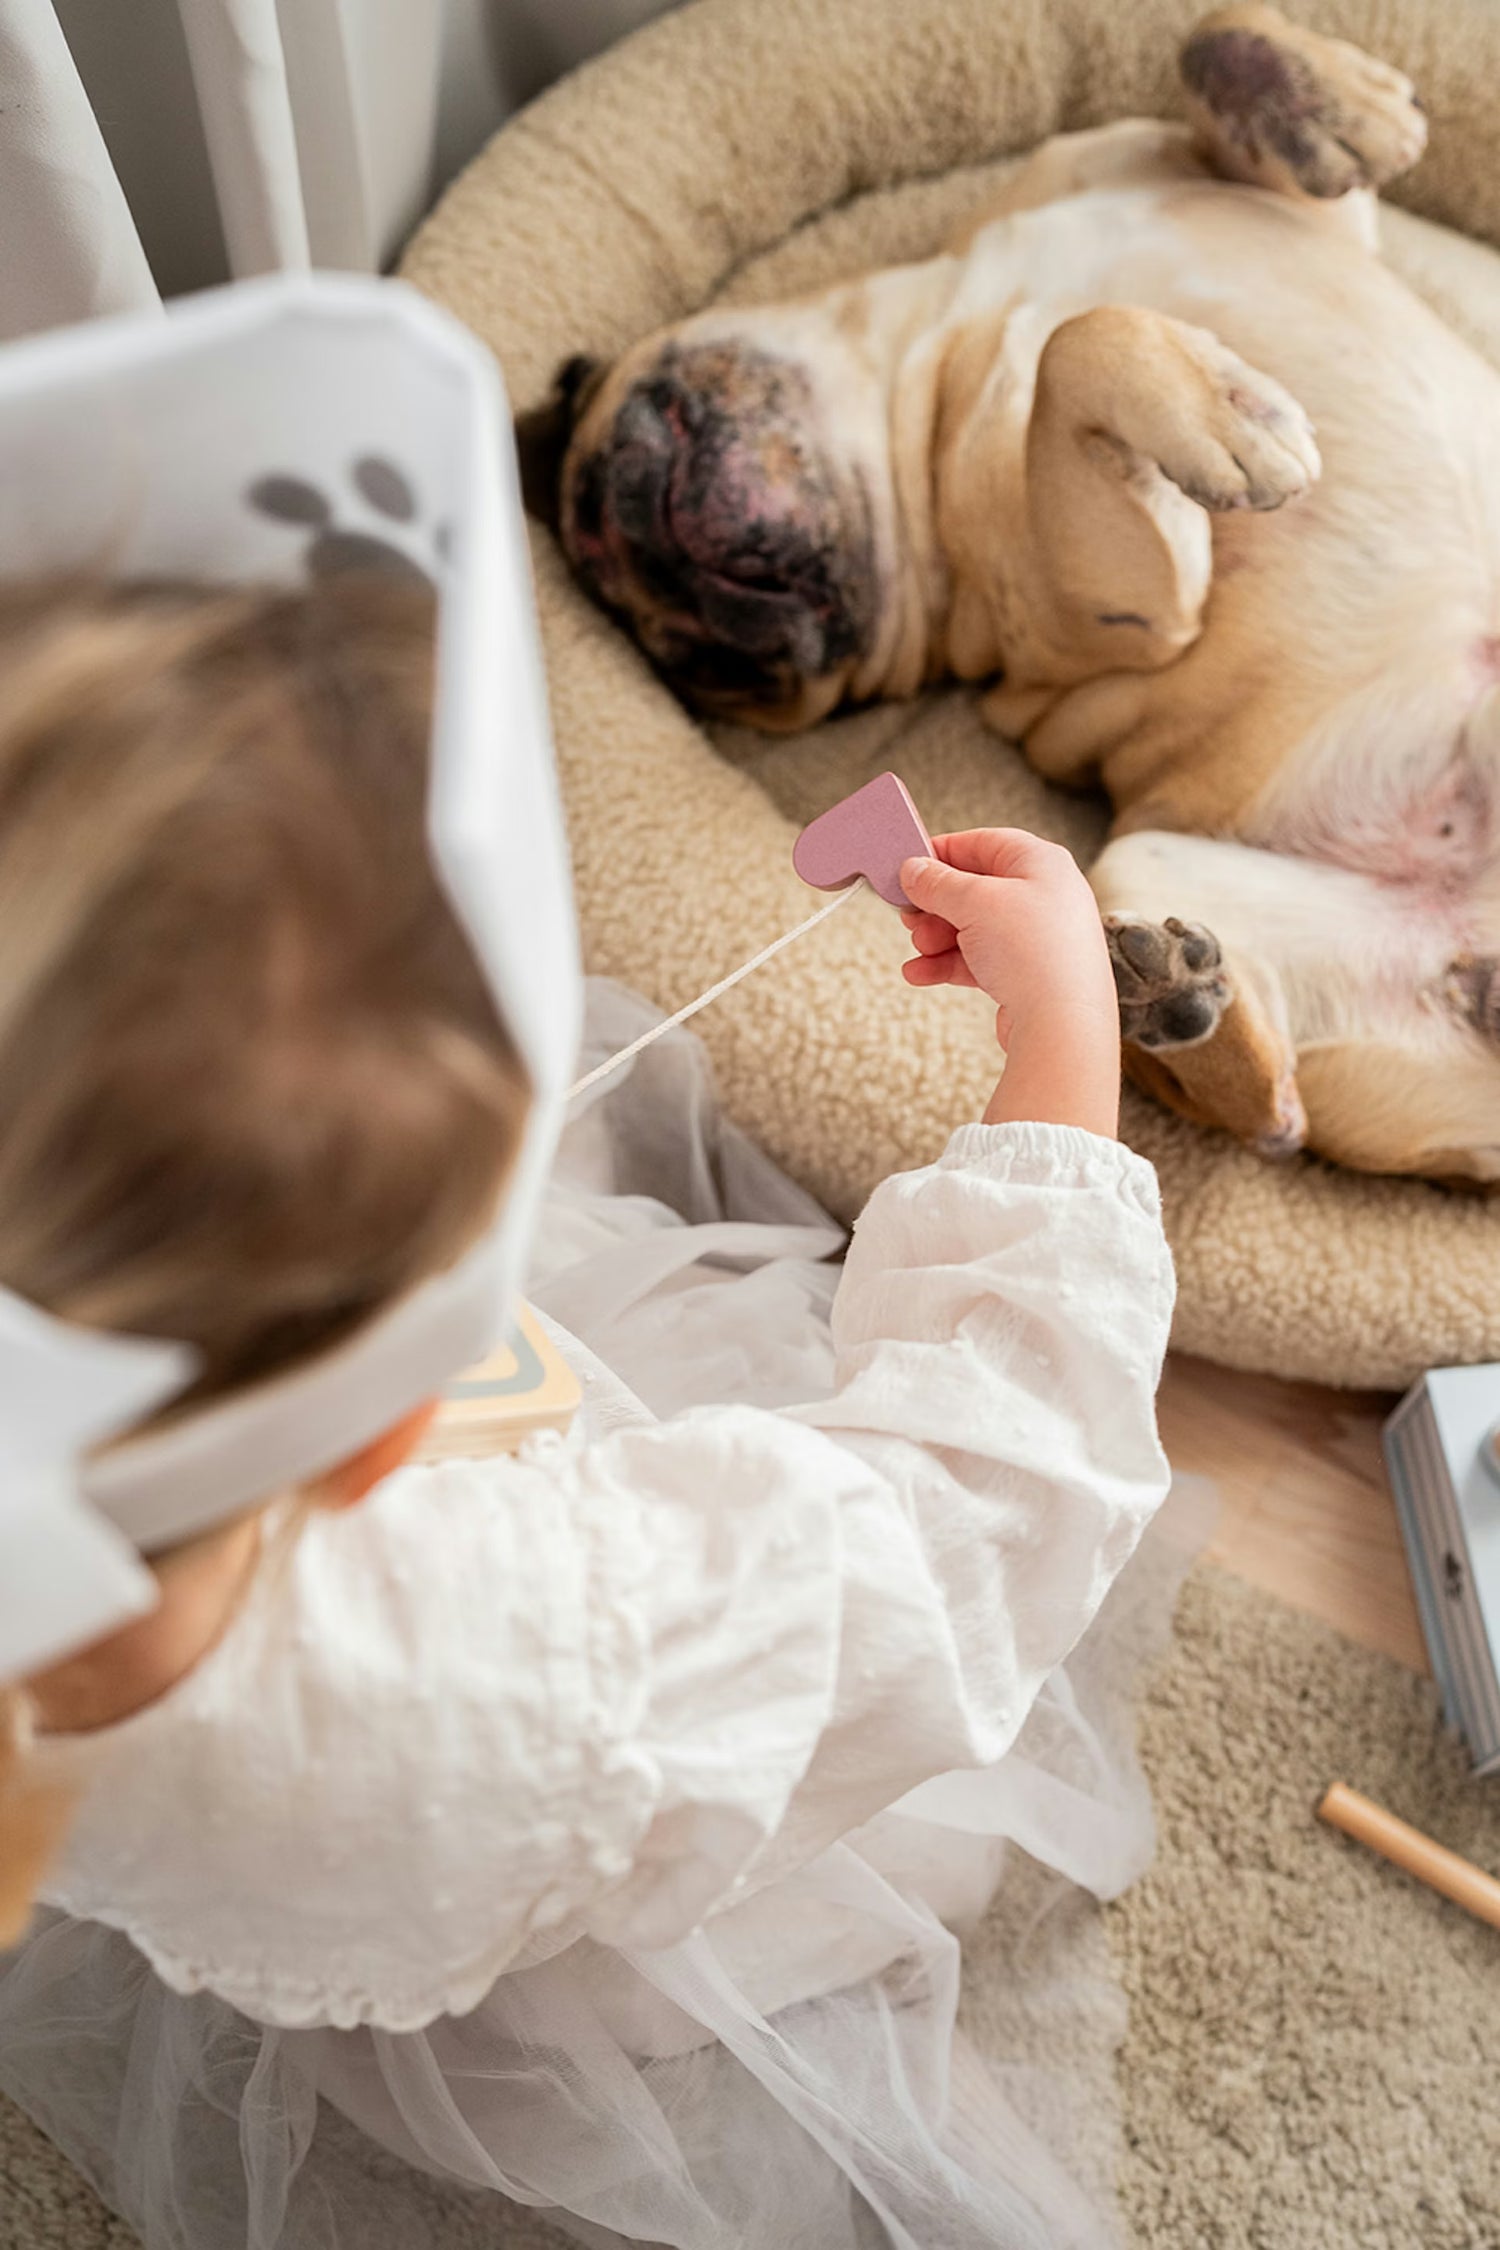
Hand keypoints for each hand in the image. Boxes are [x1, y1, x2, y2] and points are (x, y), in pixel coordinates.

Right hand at [900, 829, 1120, 1135]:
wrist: (1063, 1026)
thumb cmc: (1034, 953)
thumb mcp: (974, 903)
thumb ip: (938, 883)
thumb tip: (914, 870)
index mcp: (1042, 863)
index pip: (984, 843)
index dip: (943, 852)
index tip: (909, 865)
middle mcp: (1045, 896)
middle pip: (975, 889)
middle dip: (936, 905)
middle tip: (909, 916)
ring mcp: (1039, 937)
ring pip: (974, 928)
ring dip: (938, 938)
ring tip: (918, 950)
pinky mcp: (1029, 974)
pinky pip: (981, 960)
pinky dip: (949, 964)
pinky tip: (920, 973)